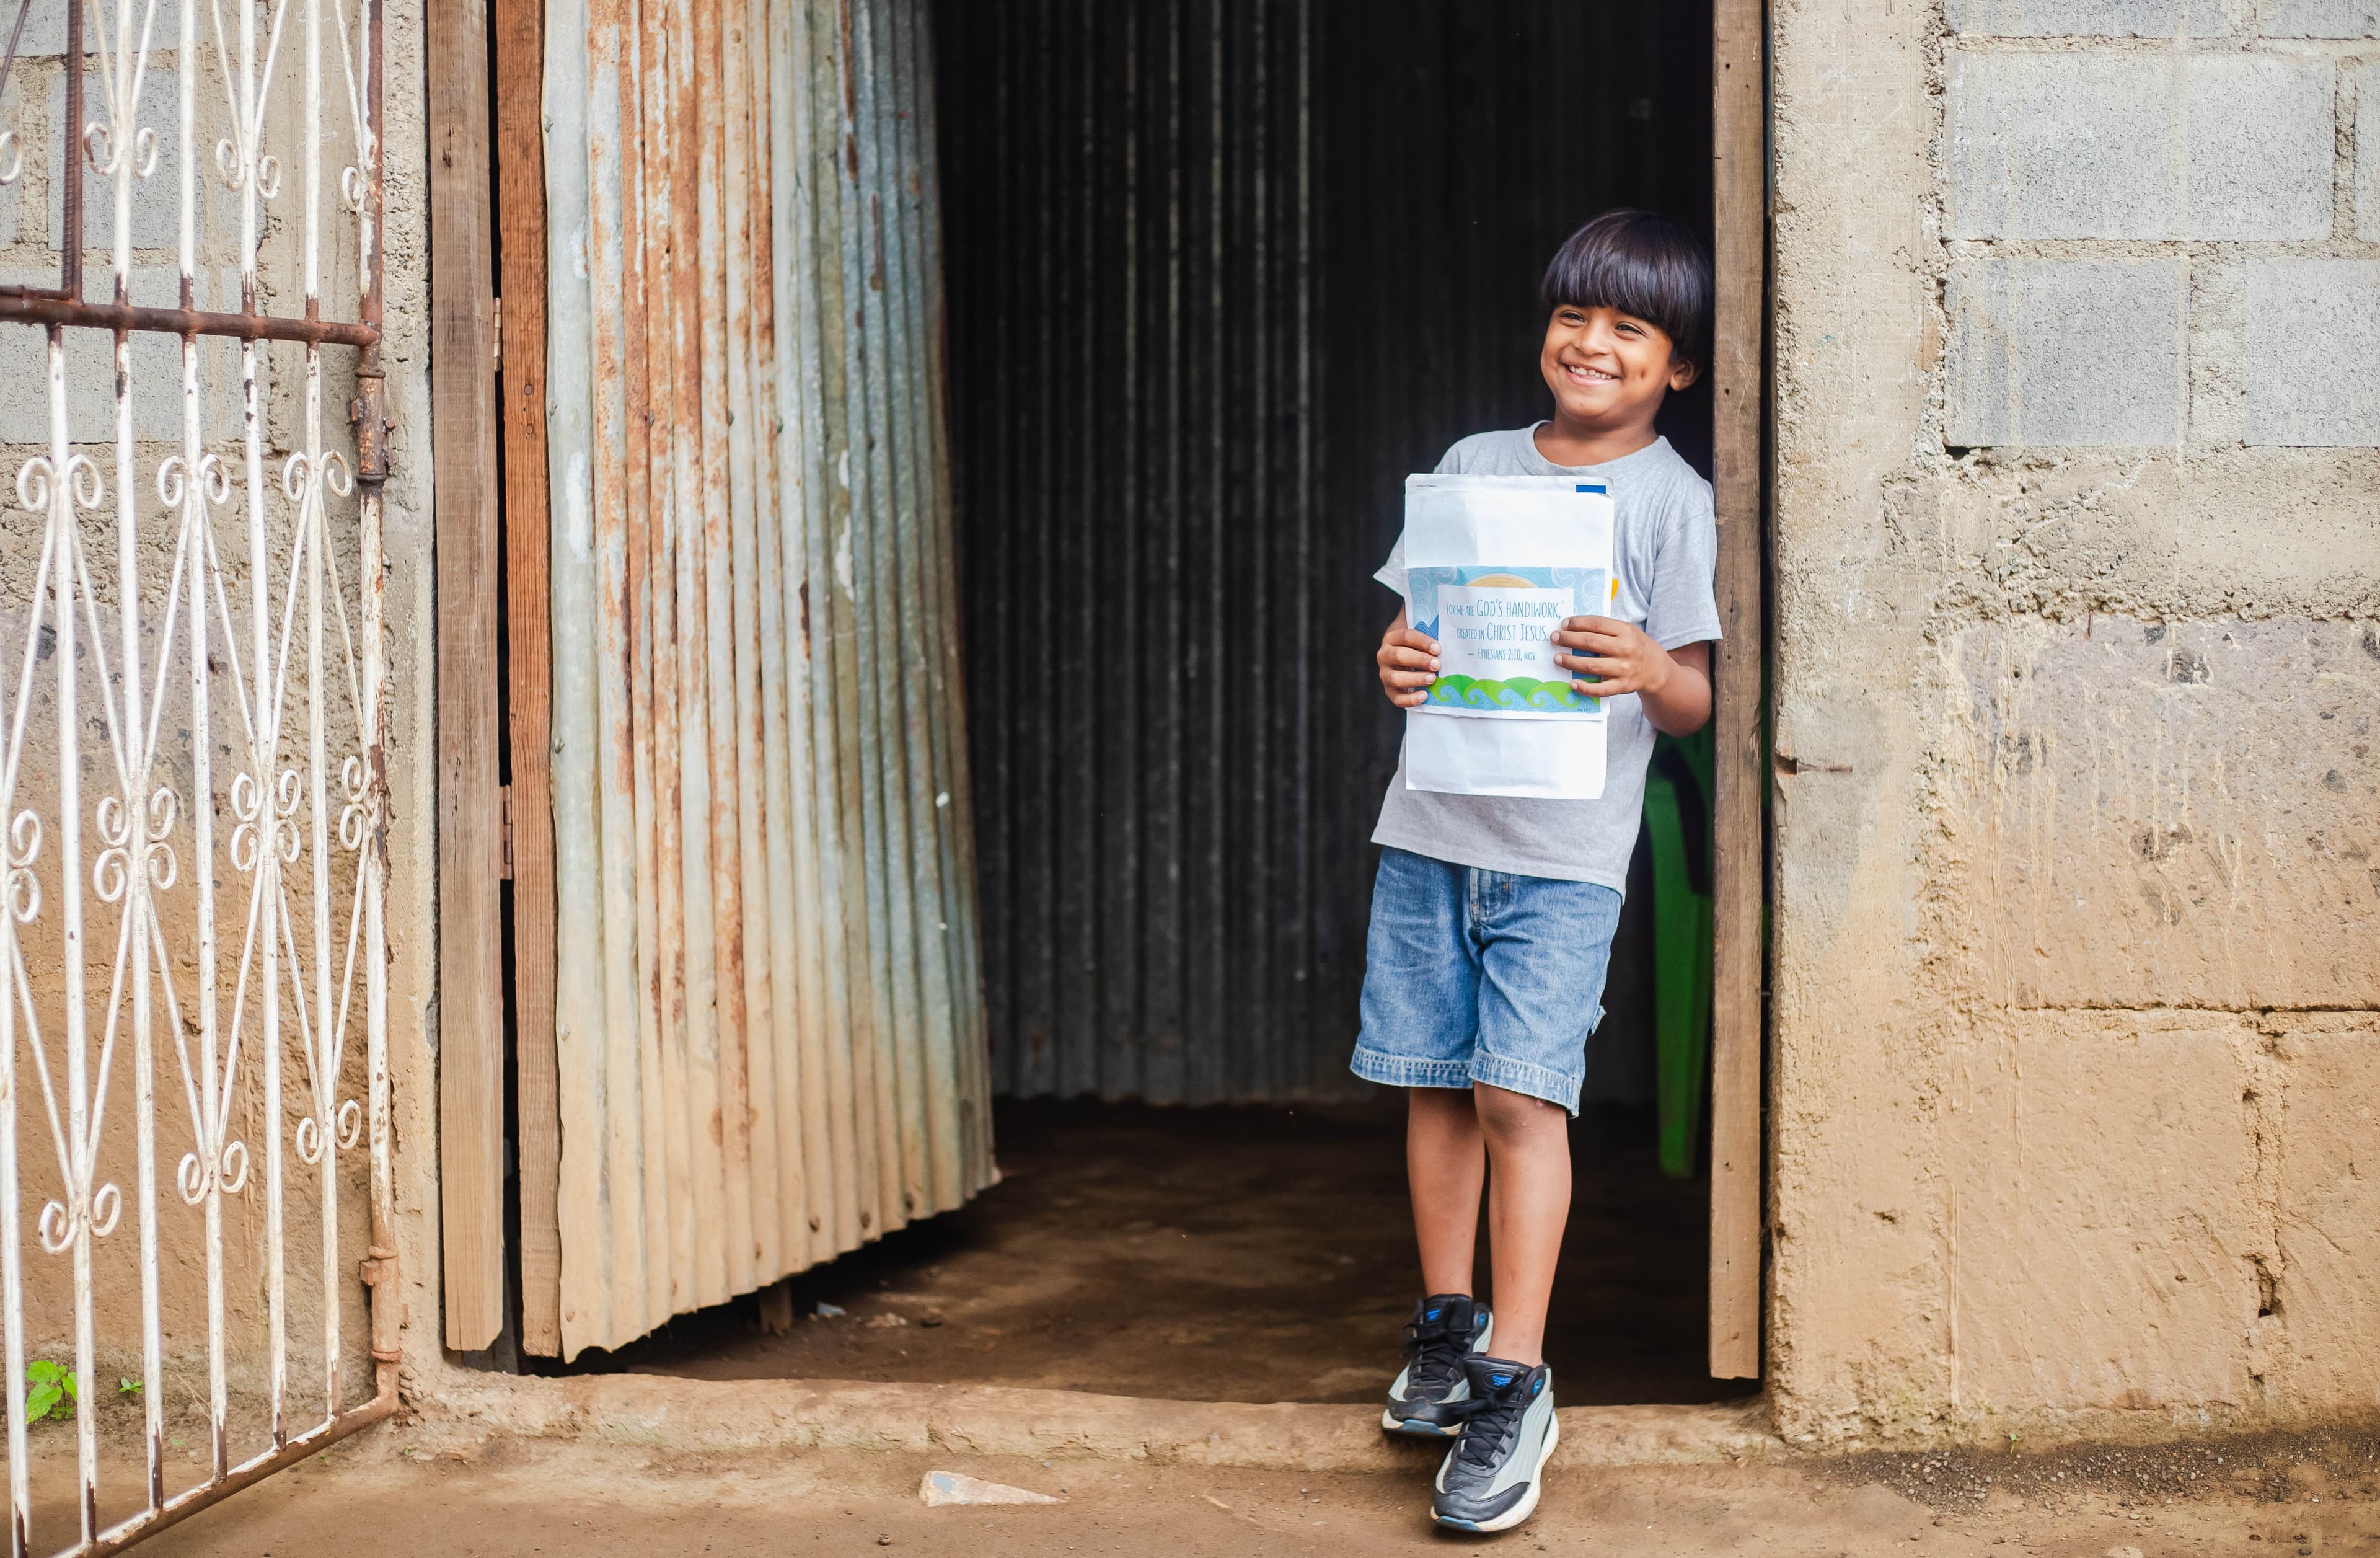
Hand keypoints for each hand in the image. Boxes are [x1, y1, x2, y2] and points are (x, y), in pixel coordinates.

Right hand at [1377, 622, 1440, 708]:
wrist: (1404, 659)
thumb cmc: (1417, 647)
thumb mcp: (1420, 640)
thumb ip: (1429, 640)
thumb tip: (1450, 645)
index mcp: (1392, 638)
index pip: (1405, 636)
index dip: (1422, 642)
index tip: (1437, 648)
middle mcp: (1384, 656)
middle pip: (1399, 656)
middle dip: (1420, 660)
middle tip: (1437, 664)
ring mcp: (1384, 674)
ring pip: (1395, 678)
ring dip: (1415, 679)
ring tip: (1432, 678)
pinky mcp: (1389, 690)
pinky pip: (1397, 698)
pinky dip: (1410, 699)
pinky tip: (1424, 696)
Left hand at [1551, 615, 1673, 699]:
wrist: (1655, 668)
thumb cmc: (1634, 646)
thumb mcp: (1626, 631)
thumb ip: (1605, 629)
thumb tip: (1573, 627)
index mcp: (1625, 631)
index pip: (1596, 624)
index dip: (1577, 623)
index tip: (1563, 625)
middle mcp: (1625, 649)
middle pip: (1591, 643)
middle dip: (1568, 640)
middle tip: (1554, 638)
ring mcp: (1623, 669)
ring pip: (1592, 665)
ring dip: (1571, 662)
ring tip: (1557, 658)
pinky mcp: (1622, 686)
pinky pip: (1601, 689)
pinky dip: (1585, 688)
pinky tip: (1572, 684)